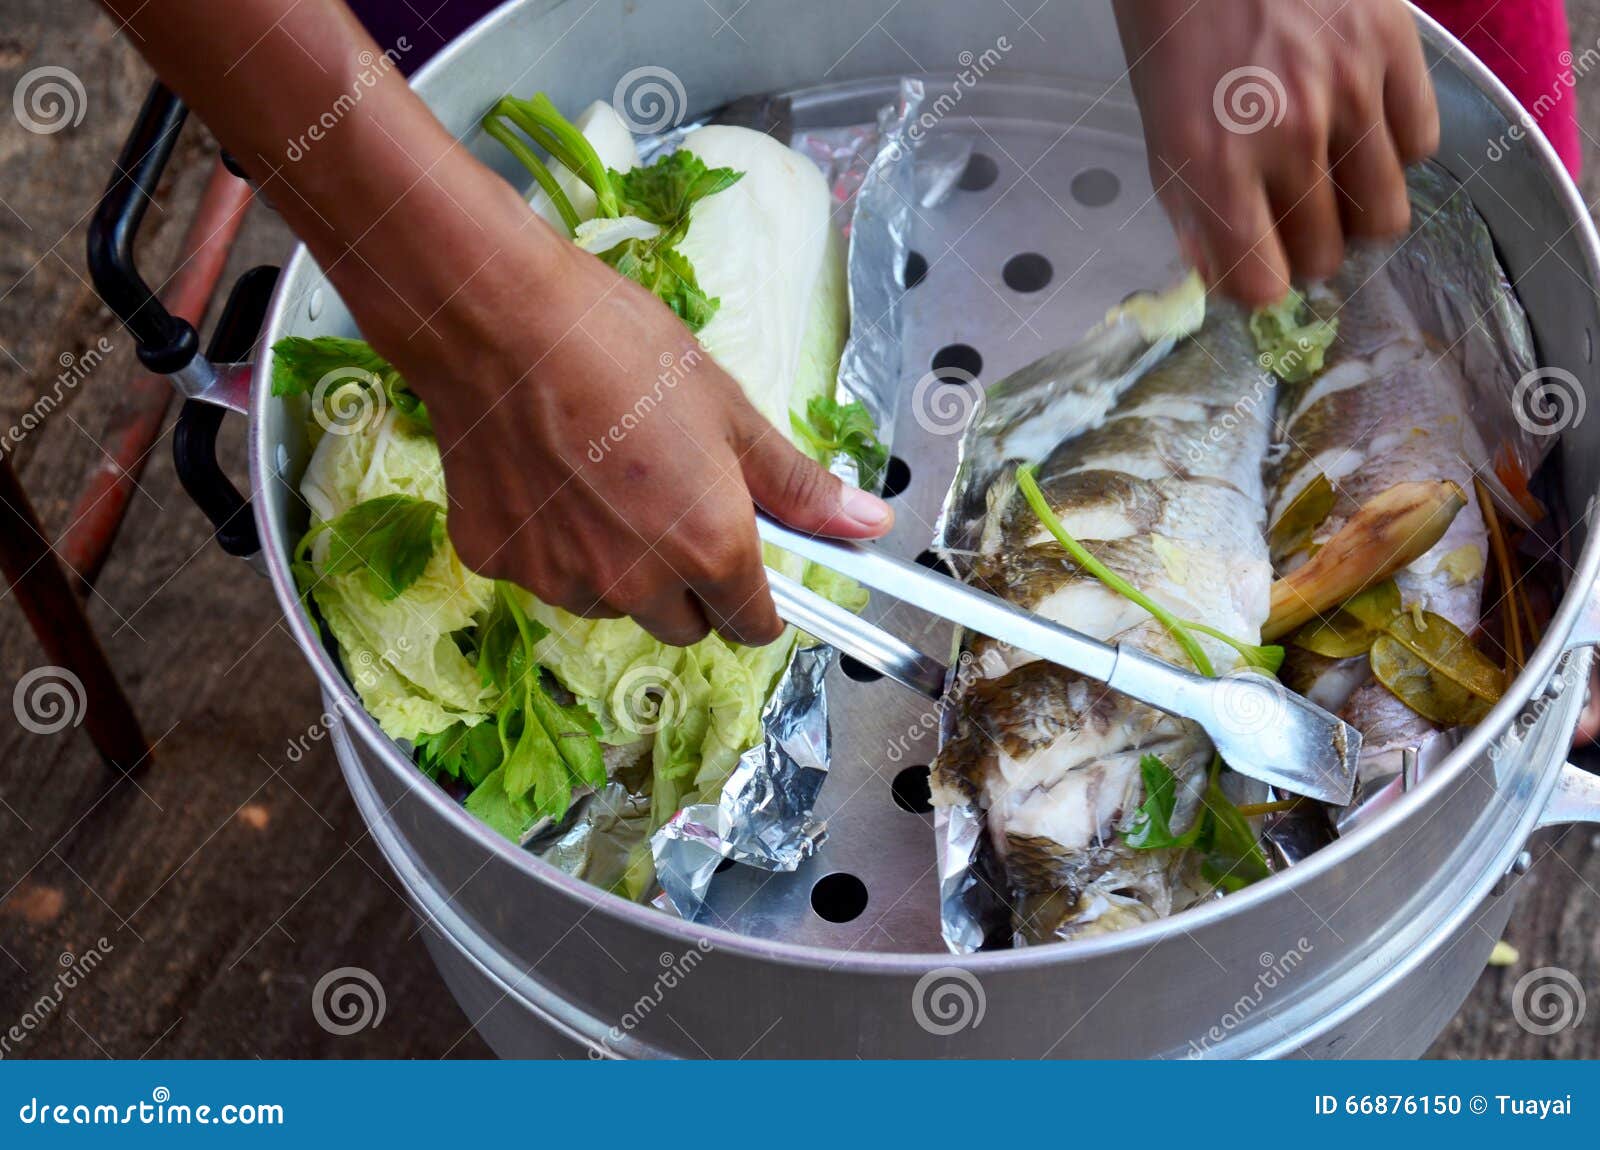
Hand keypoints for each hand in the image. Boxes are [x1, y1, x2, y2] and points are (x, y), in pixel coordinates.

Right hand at [376, 192, 893, 647]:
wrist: (500, 318)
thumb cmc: (623, 350)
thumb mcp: (730, 412)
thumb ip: (798, 487)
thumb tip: (871, 526)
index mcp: (710, 549)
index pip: (751, 626)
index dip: (756, 600)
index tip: (748, 567)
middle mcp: (636, 584)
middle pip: (681, 624)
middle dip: (688, 586)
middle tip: (671, 507)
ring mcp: (560, 579)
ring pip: (609, 602)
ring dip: (618, 567)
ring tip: (601, 480)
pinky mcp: (498, 563)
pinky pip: (543, 574)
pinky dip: (551, 543)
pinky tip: (546, 476)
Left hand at [1114, 0, 1438, 304]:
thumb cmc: (1176, 27)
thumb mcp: (1158, 125)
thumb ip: (1191, 204)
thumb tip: (1222, 271)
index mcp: (1211, 162)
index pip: (1259, 284)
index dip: (1257, 285)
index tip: (1255, 267)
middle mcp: (1285, 137)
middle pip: (1323, 257)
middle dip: (1304, 252)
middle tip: (1291, 222)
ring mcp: (1348, 93)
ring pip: (1383, 218)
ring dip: (1354, 215)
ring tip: (1331, 184)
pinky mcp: (1393, 50)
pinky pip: (1418, 146)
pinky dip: (1392, 150)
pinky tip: (1361, 127)